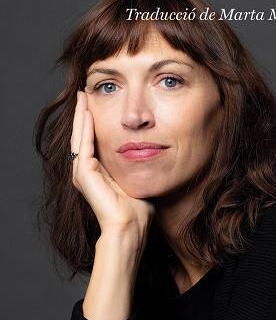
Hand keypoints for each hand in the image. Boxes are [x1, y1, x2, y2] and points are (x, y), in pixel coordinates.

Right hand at [70, 91, 154, 238]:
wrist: (130, 227)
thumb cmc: (138, 211)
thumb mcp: (138, 179)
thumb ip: (138, 166)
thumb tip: (151, 153)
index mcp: (97, 173)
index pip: (93, 141)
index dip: (95, 122)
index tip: (98, 103)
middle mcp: (86, 172)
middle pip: (83, 135)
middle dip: (84, 114)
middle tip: (85, 92)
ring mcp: (82, 173)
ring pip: (80, 136)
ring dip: (82, 116)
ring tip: (83, 96)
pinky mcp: (83, 174)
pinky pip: (83, 144)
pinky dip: (84, 127)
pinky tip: (87, 111)